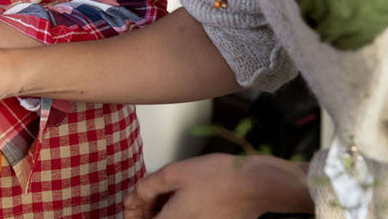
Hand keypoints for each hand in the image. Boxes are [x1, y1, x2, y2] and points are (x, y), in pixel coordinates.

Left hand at [124, 154, 312, 218]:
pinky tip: (187, 196)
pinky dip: (182, 212)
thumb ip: (147, 187)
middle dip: (149, 212)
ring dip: (166, 211)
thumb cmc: (219, 177)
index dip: (133, 214)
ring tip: (170, 191)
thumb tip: (133, 199)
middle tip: (149, 194)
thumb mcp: (174, 173)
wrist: (256, 185)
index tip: (132, 204)